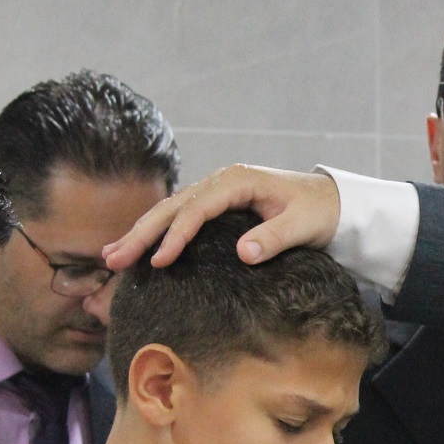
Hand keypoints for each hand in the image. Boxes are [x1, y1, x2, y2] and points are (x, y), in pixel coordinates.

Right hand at [101, 164, 340, 271]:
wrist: (332, 201)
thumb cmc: (319, 212)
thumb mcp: (302, 226)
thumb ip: (274, 238)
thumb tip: (244, 254)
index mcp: (237, 181)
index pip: (197, 209)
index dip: (176, 235)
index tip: (159, 262)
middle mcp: (220, 181)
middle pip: (173, 206)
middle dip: (141, 233)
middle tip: (113, 260)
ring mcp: (216, 191)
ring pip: (170, 210)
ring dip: (141, 233)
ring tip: (112, 256)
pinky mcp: (216, 204)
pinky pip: (180, 216)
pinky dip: (157, 232)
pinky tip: (138, 249)